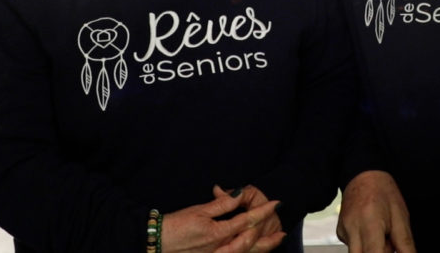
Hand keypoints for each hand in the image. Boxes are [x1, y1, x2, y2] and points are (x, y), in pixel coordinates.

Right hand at [161, 186, 284, 252]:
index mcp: (218, 233)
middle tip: (282, 230)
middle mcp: (220, 248)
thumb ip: (222, 203)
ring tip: (276, 241)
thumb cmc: (175, 226)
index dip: (263, 211)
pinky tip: (253, 249)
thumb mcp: (199, 211)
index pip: (247, 220)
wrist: (157, 243)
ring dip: (263, 247)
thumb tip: (239, 193)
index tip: (276, 204)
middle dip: (268, 236)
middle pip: (251, 242)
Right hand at [337, 170, 414, 252]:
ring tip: (381, 235)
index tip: (391, 248)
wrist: (364, 176)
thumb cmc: (384, 193)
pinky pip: (354, 247)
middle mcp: (352, 229)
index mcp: (370, 224)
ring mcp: (344, 231)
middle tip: (387, 242)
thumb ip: (405, 244)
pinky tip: (370, 231)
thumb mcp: (401, 217)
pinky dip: (365, 244)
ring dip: (372, 249)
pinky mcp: (340, 233)